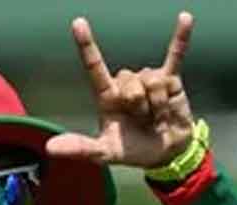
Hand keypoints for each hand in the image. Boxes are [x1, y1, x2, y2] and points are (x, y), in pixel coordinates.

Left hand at [45, 12, 195, 168]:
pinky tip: (185, 18)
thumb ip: (80, 147)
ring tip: (156, 118)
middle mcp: (126, 83)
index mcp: (107, 95)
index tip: (78, 23)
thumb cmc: (131, 150)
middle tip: (142, 121)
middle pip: (130, 81)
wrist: (165, 155)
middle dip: (138, 105)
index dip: (87, 45)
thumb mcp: (105, 153)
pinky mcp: (170, 80)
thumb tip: (51, 148)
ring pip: (151, 80)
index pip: (94, 67)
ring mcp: (148, 79)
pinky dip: (181, 37)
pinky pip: (175, 55)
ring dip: (156, 105)